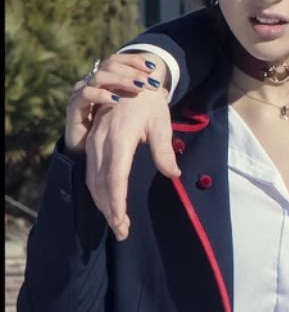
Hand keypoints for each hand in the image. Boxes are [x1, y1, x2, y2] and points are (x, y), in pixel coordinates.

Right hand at [63, 58, 147, 152]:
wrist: (88, 149)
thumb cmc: (113, 129)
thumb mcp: (131, 111)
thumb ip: (143, 99)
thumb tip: (164, 91)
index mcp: (106, 80)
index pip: (117, 60)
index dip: (133, 60)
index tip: (152, 67)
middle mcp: (93, 82)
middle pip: (110, 65)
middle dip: (131, 71)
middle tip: (148, 81)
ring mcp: (83, 92)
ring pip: (99, 76)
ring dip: (121, 80)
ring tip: (139, 87)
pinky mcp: (75, 106)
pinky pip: (86, 94)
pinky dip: (101, 94)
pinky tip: (115, 100)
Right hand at [84, 54, 178, 240]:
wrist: (131, 79)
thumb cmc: (150, 104)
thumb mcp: (161, 124)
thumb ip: (163, 150)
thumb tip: (173, 174)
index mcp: (119, 139)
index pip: (114, 178)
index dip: (117, 203)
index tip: (123, 222)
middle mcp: (101, 143)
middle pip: (100, 184)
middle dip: (110, 211)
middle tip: (123, 232)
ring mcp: (94, 142)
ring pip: (93, 180)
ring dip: (103, 204)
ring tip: (117, 224)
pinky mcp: (92, 143)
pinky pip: (91, 172)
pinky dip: (98, 192)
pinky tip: (108, 204)